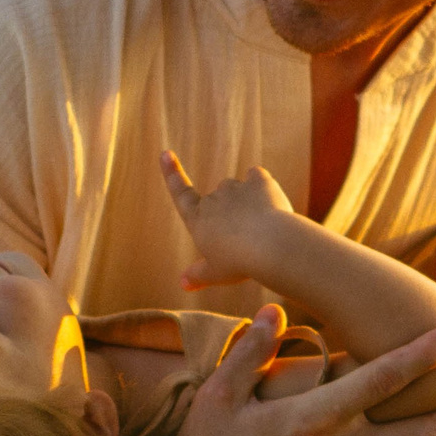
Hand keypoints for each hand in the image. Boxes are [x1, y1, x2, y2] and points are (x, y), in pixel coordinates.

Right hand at [161, 151, 297, 288]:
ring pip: (238, 188)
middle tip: (248, 239)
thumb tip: (183, 282)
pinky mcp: (259, 181)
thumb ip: (198, 275)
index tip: (166, 152)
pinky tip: (269, 200)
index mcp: (198, 220)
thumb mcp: (216, 274)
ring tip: (263, 227)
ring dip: (247, 200)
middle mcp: (213, 200)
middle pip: (218, 198)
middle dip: (230, 213)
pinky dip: (262, 185)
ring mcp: (235, 188)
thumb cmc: (240, 263)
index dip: (172, 173)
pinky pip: (257, 177)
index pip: (180, 194)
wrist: (270, 246)